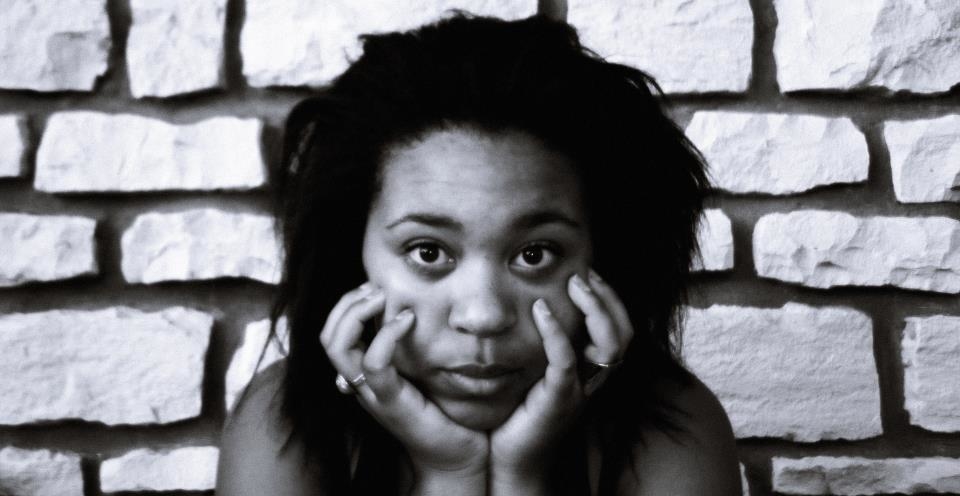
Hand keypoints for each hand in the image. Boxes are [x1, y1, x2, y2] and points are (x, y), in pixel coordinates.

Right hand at [320, 283, 488, 479]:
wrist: (457, 453)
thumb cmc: (444, 410)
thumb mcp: (424, 370)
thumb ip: (412, 346)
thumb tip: (418, 309)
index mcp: (363, 373)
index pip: (333, 334)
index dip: (346, 305)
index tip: (374, 287)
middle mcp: (359, 383)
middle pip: (327, 336)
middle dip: (346, 303)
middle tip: (376, 288)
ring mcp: (372, 393)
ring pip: (337, 346)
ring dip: (356, 312)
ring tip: (382, 297)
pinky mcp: (391, 402)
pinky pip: (374, 364)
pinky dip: (386, 334)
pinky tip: (408, 320)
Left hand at [489, 269, 633, 485]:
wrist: (513, 458)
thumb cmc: (523, 411)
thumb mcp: (540, 369)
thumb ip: (549, 341)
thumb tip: (537, 298)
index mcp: (595, 370)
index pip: (623, 329)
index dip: (612, 299)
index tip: (590, 274)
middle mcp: (596, 380)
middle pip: (624, 333)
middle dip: (607, 298)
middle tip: (582, 275)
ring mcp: (581, 390)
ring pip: (609, 344)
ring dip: (594, 308)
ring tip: (572, 284)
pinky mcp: (560, 399)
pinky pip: (566, 359)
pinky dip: (556, 331)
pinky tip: (540, 310)